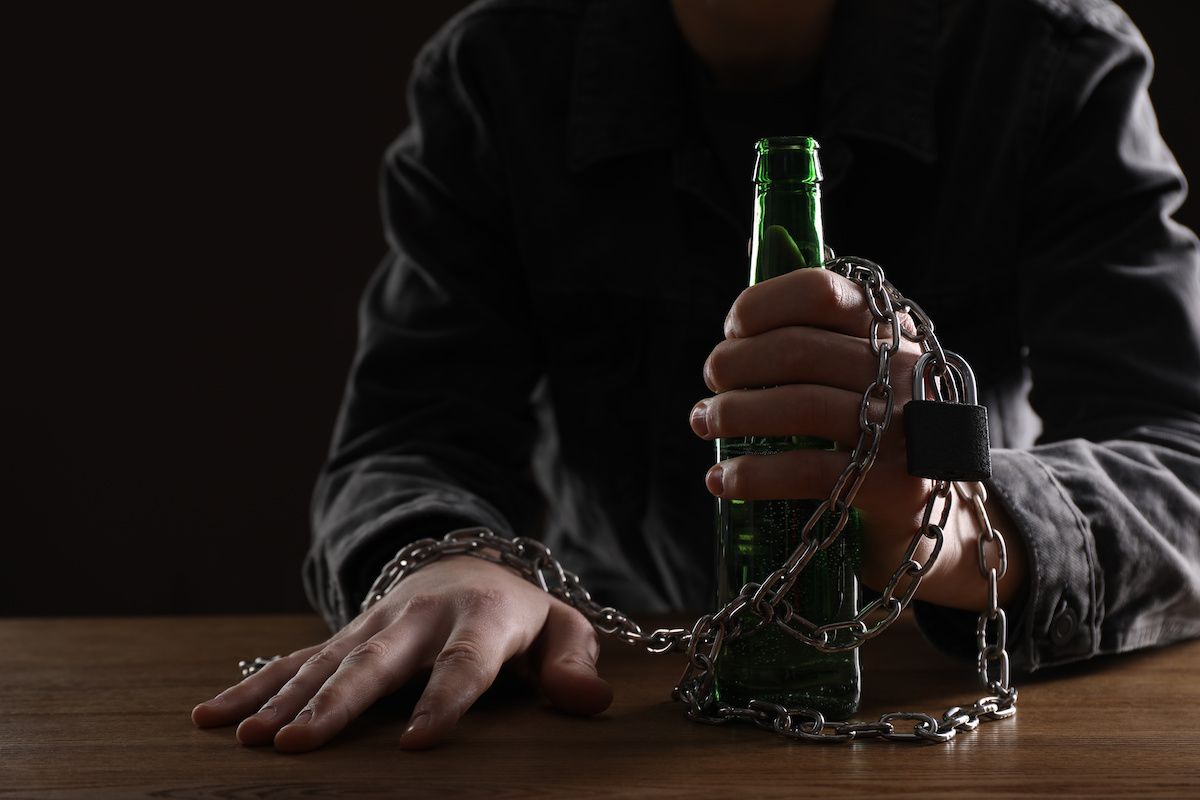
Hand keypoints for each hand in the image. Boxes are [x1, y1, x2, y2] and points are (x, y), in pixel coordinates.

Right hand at [191, 556, 611, 751]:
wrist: (469, 564)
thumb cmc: (521, 616)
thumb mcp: (562, 631)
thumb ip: (574, 663)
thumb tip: (589, 701)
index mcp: (481, 619)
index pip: (463, 665)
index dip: (443, 702)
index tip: (415, 745)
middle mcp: (420, 618)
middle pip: (377, 662)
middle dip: (337, 702)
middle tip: (298, 744)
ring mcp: (375, 624)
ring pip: (326, 661)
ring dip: (285, 698)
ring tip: (249, 738)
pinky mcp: (345, 635)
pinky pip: (295, 659)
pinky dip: (253, 686)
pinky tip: (211, 716)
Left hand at [690, 267, 1024, 609]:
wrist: (938, 521)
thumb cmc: (878, 435)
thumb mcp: (867, 376)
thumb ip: (819, 342)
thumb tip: (737, 330)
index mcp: (894, 332)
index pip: (822, 292)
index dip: (763, 305)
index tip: (732, 330)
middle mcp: (907, 371)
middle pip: (798, 349)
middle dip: (736, 364)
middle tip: (711, 383)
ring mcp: (906, 427)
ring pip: (797, 406)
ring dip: (733, 413)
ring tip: (704, 422)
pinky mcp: (894, 484)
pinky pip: (804, 470)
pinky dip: (751, 474)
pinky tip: (722, 481)